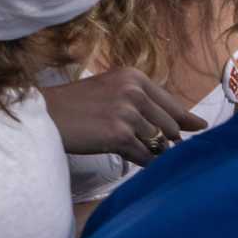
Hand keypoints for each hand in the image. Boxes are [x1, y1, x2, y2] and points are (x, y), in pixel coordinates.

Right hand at [42, 67, 204, 165]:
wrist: (42, 114)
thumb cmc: (74, 104)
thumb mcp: (111, 90)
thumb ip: (148, 103)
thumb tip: (195, 124)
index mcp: (133, 76)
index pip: (173, 105)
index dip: (183, 121)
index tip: (195, 129)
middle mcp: (133, 91)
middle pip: (171, 126)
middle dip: (163, 139)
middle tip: (140, 140)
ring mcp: (127, 113)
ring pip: (159, 143)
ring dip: (149, 150)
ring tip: (124, 144)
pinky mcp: (119, 135)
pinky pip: (145, 157)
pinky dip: (140, 161)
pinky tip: (122, 153)